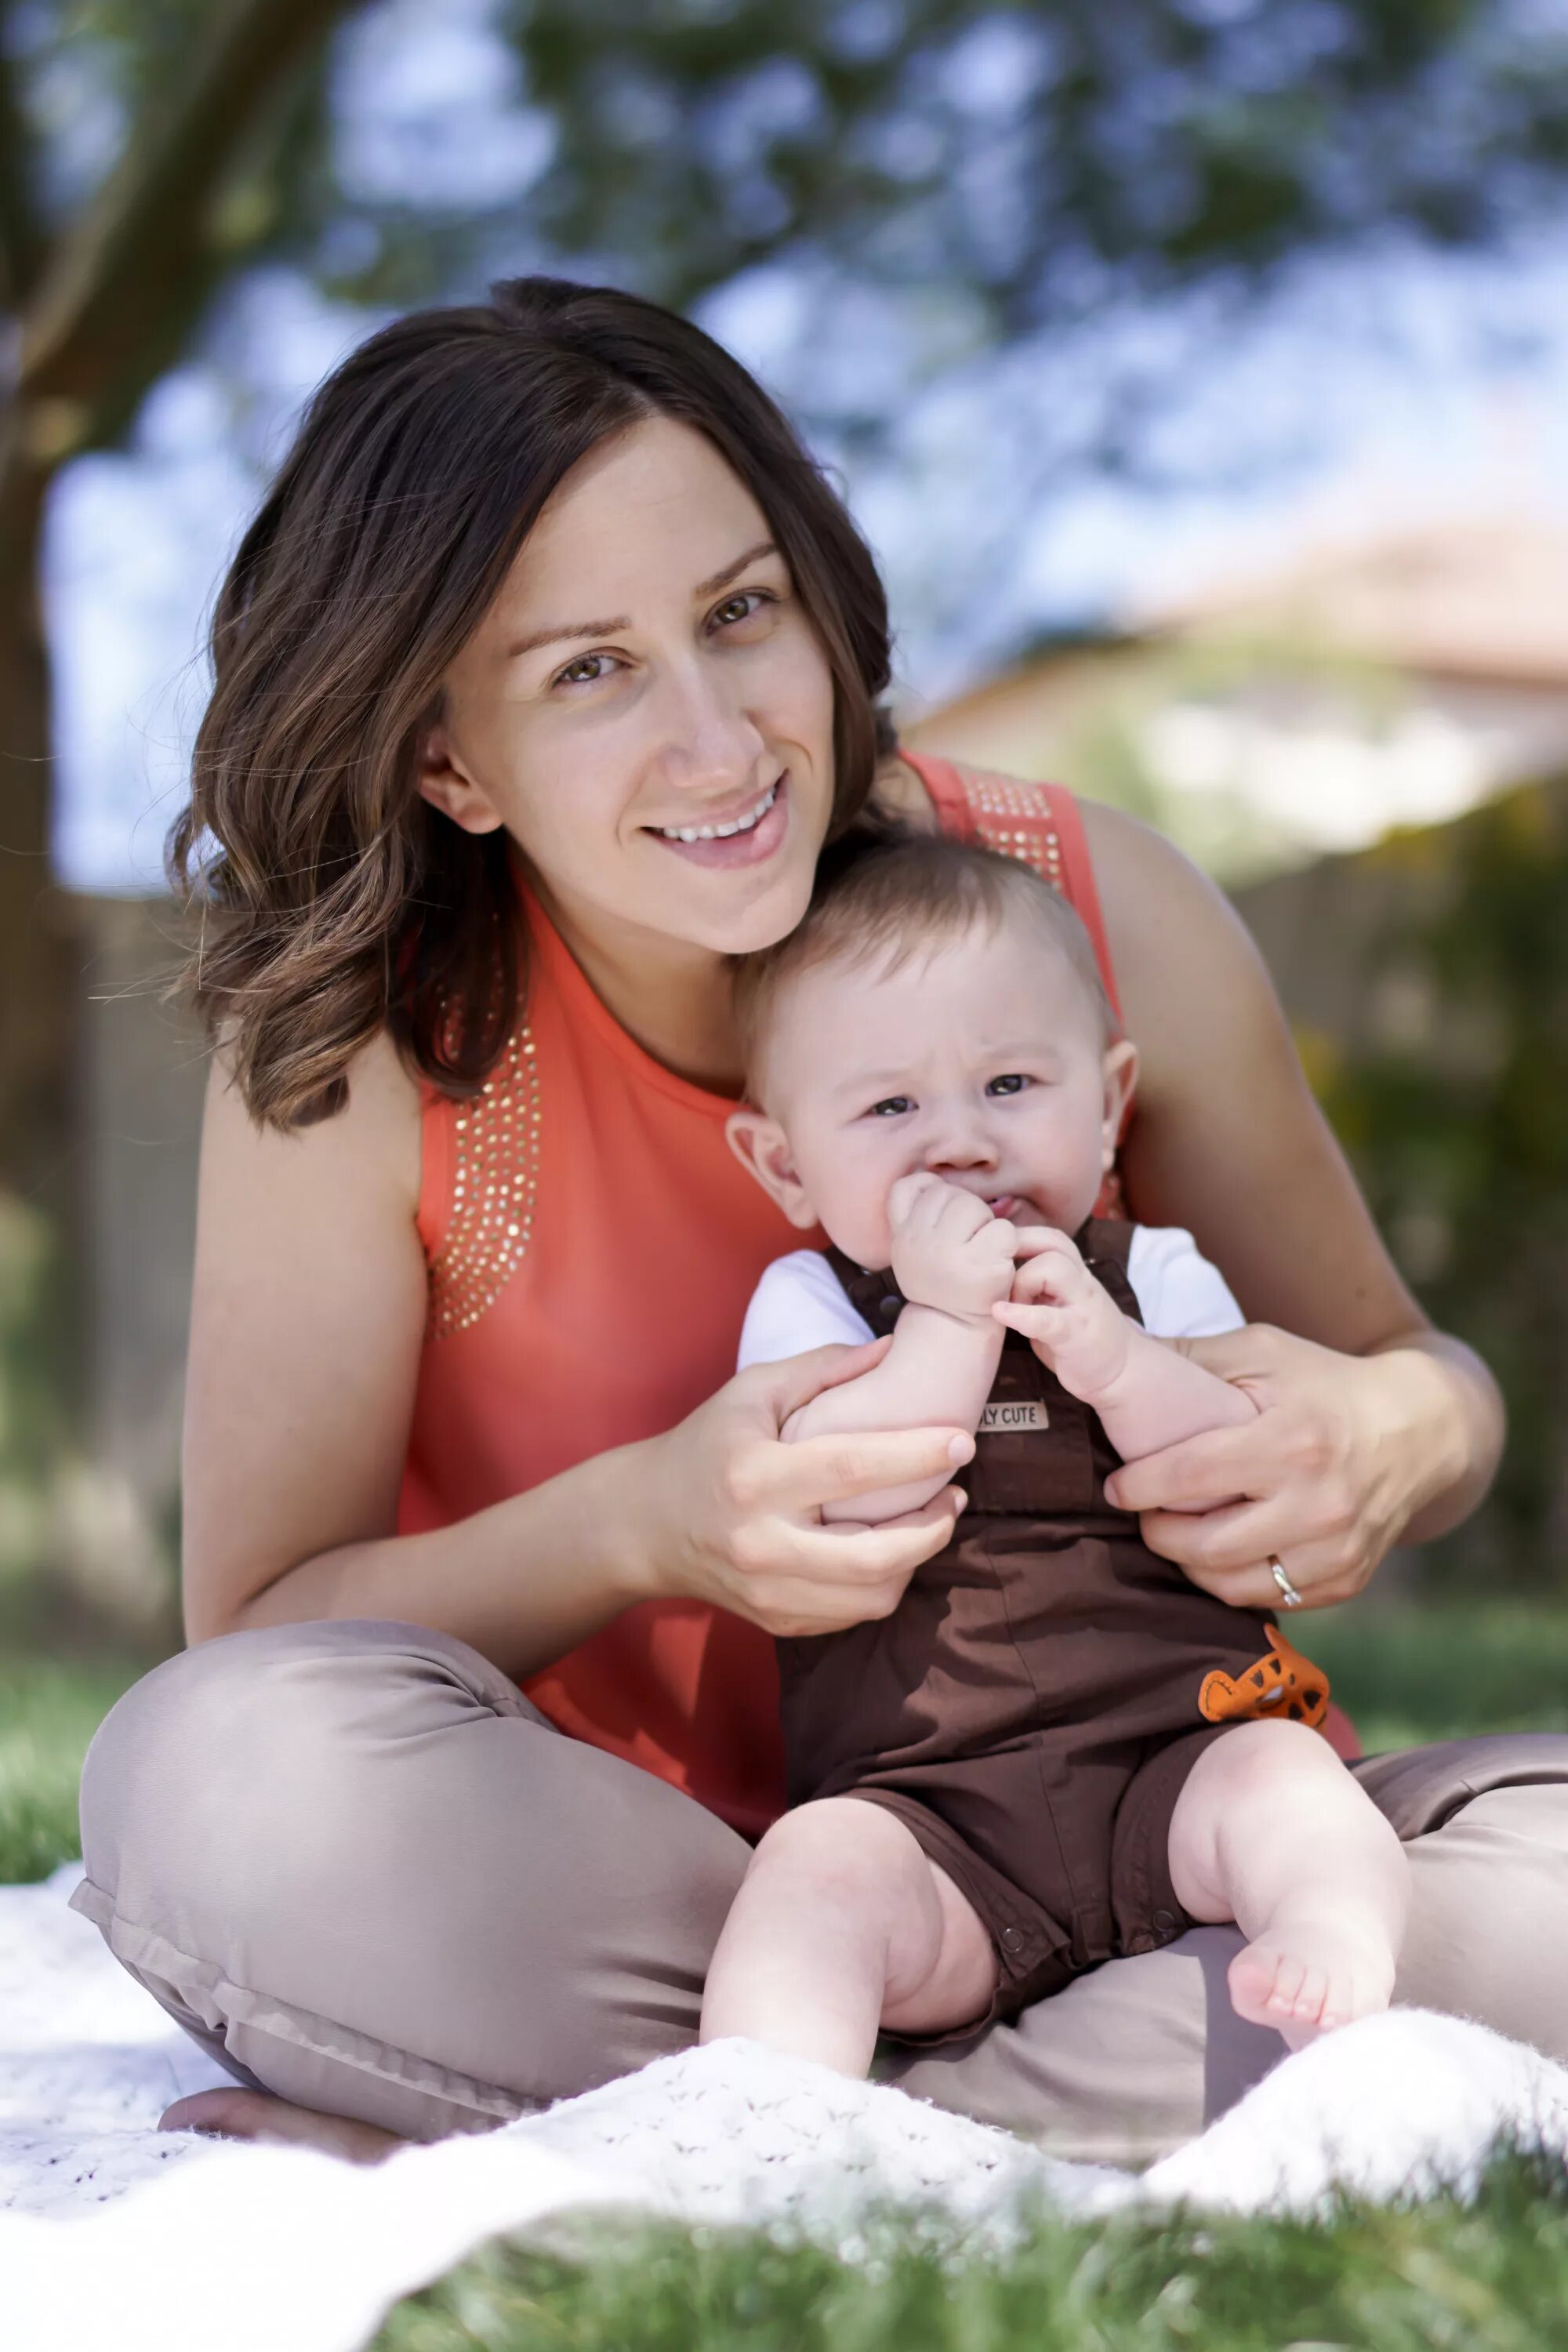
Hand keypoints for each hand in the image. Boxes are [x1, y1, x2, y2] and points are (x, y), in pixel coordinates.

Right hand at [640, 1339, 973, 1637]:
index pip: (853, 1469)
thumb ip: (822, 1367)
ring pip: (874, 1595)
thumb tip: (890, 1349)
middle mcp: (763, 1543)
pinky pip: (853, 1613)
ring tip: (930, 1522)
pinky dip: (884, 1582)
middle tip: (957, 1494)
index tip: (962, 1441)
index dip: (917, 1456)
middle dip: (934, 1526)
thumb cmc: (704, 1446)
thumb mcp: (751, 1392)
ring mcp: (769, 1591)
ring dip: (917, 1559)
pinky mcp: (776, 1620)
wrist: (643, 1524)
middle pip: (875, 1554)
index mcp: (755, 1478)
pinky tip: (889, 1548)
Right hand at [887, 1173, 1016, 1319]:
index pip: (910, 1186)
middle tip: (967, 1244)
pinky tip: (996, 1263)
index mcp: (902, 1237)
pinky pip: (1003, 1230)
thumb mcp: (911, 1248)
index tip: (942, 1221)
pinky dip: (1007, 1244)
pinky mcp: (983, 1266)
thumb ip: (913, 1211)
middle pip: (950, 1194)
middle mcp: (919, 1244)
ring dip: (986, 1225)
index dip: (931, 1193)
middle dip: (966, 1212)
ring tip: (980, 1252)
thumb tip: (931, 1173)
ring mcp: (950, 1255)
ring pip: (976, 1207)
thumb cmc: (941, 1280)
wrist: (957, 1328)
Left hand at [996, 1226, 1131, 1399]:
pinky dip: (1019, 1314)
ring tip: (1009, 1304)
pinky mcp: (1076, 1336)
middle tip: (997, 1273)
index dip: (1022, 1236)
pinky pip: (1045, 1318)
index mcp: (1076, 1275)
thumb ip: (1038, 1287)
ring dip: (1021, 1282)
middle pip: (1054, 1243)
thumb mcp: (1062, 1305)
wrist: (1124, 1373)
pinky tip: (999, 1313)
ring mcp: (1082, 1307)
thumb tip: (997, 1272)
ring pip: (1053, 1269)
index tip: (995, 1253)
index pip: (1052, 1238)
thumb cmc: (1082, 1339)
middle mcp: (1082, 1284)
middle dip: (1019, 1248)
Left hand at [1101, 1323, 1460, 1610]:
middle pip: (1207, 1545)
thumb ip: (1192, 1357)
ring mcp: (1337, 1551)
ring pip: (1233, 1585)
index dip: (1141, 1487)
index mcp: (1293, 1442)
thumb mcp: (1263, 1353)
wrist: (1419, 1429)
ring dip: (1189, 1565)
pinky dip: (1233, 1582)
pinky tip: (1218, 1554)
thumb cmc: (1326, 1385)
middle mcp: (1319, 1505)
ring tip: (1175, 1534)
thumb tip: (1118, 1349)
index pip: (1192, 1477)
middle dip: (1158, 1533)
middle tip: (1142, 1514)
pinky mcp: (1347, 1579)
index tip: (1116, 1487)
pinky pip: (1270, 1599)